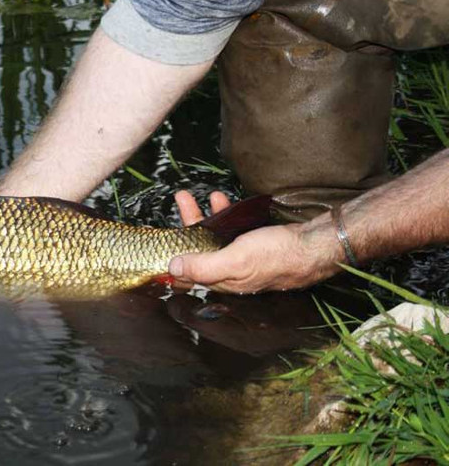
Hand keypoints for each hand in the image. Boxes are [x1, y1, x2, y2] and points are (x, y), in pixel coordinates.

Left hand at [168, 191, 342, 293]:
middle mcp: (229, 271)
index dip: (171, 257)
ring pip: (213, 236)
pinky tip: (222, 200)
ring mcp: (241, 257)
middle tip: (181, 198)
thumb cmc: (279, 255)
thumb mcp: (236, 261)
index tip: (158, 239)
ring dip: (202, 215)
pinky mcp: (253, 244)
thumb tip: (172, 267)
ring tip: (194, 195)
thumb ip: (203, 266)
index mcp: (222, 281)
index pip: (187, 274)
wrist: (317, 244)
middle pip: (198, 249)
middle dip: (186, 224)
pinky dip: (223, 215)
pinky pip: (230, 229)